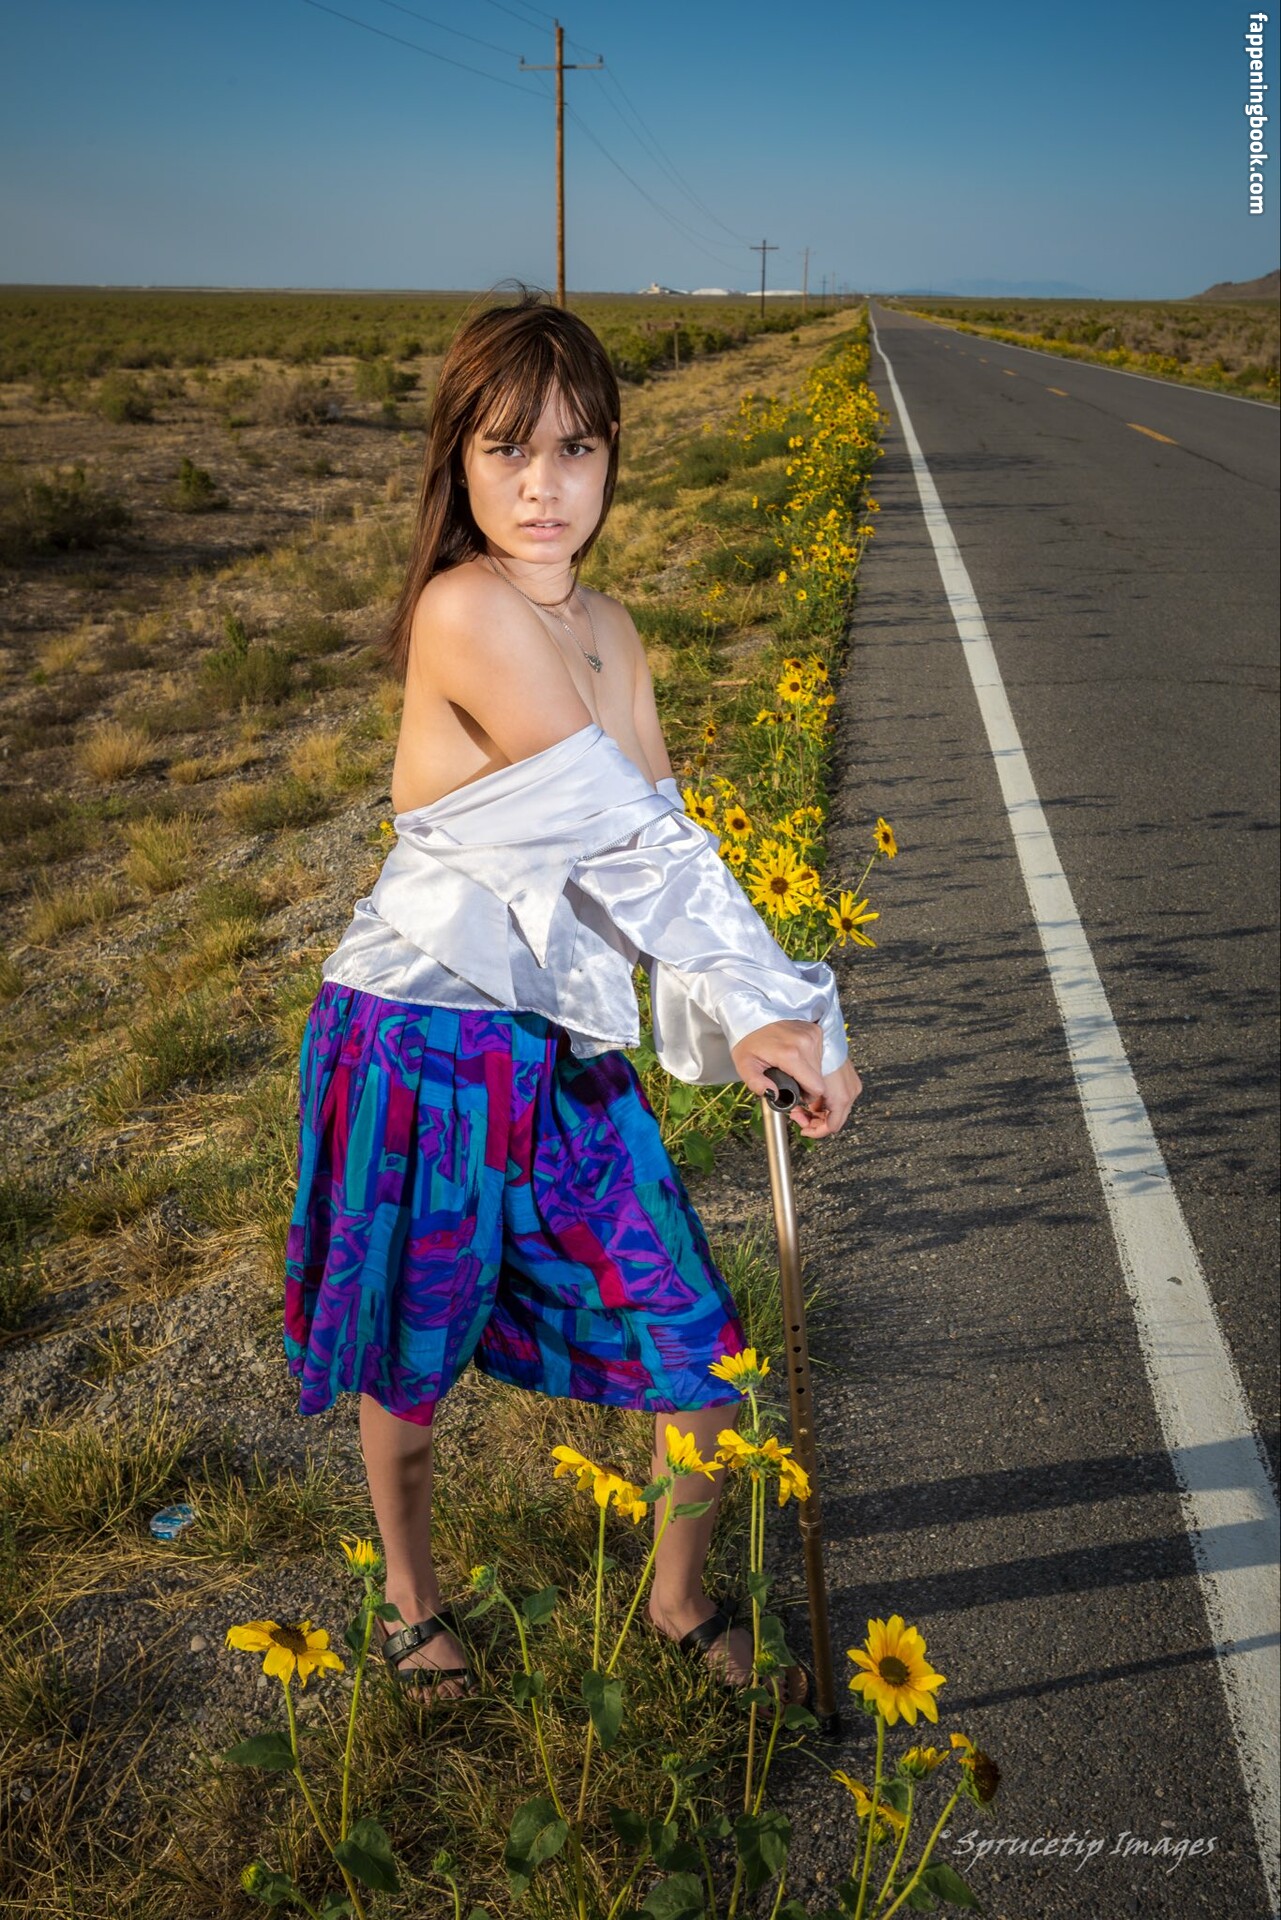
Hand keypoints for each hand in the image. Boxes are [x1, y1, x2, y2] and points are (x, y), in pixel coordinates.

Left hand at [730, 1022, 862, 1139]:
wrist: (755, 1016)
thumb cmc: (749, 1040)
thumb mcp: (744, 1065)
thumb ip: (756, 1084)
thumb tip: (773, 1095)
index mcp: (791, 1053)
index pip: (816, 1087)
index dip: (809, 1099)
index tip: (800, 1100)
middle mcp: (808, 1043)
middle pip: (825, 1082)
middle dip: (816, 1095)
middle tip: (801, 1097)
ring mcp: (815, 1036)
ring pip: (828, 1073)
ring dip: (819, 1082)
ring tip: (803, 1085)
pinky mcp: (818, 1033)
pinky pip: (826, 1060)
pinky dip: (820, 1071)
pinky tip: (807, 1073)